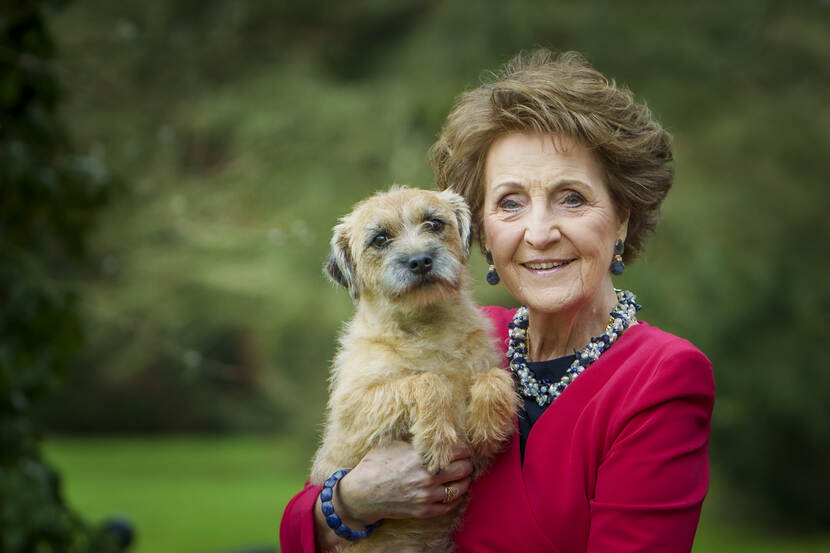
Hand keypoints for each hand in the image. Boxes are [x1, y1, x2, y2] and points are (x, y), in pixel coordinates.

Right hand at [334, 440, 472, 525]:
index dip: (464, 448)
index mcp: (421, 457)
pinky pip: (450, 505)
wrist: (361, 494)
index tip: (463, 448)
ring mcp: (427, 496)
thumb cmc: (375, 465)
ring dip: (464, 480)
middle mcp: (428, 478)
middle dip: (467, 463)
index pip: (458, 451)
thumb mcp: (394, 444)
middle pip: (464, 469)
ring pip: (461, 488)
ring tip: (462, 475)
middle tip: (465, 460)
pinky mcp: (424, 511)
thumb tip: (430, 430)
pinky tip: (453, 491)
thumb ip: (416, 440)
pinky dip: (455, 497)